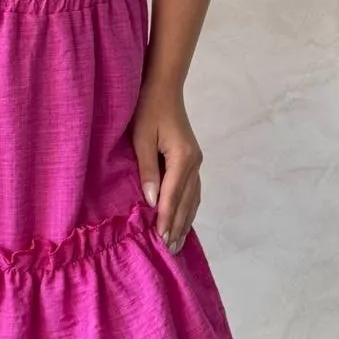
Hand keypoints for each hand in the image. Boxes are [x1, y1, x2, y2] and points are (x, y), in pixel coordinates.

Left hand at [130, 81, 202, 254]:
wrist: (164, 88)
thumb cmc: (148, 110)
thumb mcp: (141, 138)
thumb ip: (147, 170)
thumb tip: (150, 201)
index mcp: (183, 158)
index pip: (172, 195)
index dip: (165, 218)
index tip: (160, 238)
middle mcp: (195, 162)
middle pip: (186, 201)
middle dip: (177, 226)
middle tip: (169, 250)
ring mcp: (196, 162)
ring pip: (193, 198)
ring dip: (185, 220)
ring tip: (177, 242)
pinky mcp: (192, 160)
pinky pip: (193, 190)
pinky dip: (188, 208)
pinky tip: (184, 220)